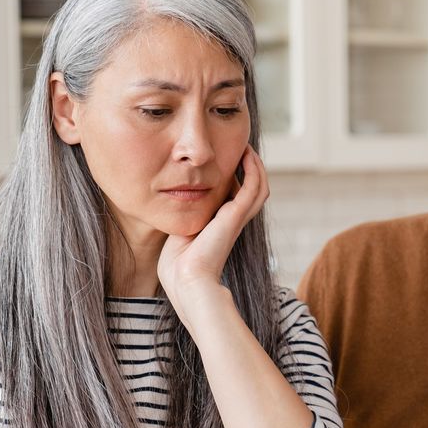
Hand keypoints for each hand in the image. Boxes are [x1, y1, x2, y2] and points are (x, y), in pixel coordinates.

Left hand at [157, 147, 268, 306]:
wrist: (186, 279)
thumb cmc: (177, 265)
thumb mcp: (178, 234)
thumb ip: (180, 219)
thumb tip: (168, 204)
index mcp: (220, 226)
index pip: (234, 198)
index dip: (234, 178)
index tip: (223, 161)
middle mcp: (232, 221)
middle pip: (252, 190)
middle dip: (248, 169)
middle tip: (241, 149)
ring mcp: (237, 218)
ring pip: (259, 186)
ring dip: (255, 165)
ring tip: (246, 148)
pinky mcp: (236, 215)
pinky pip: (254, 185)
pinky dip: (254, 168)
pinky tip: (246, 154)